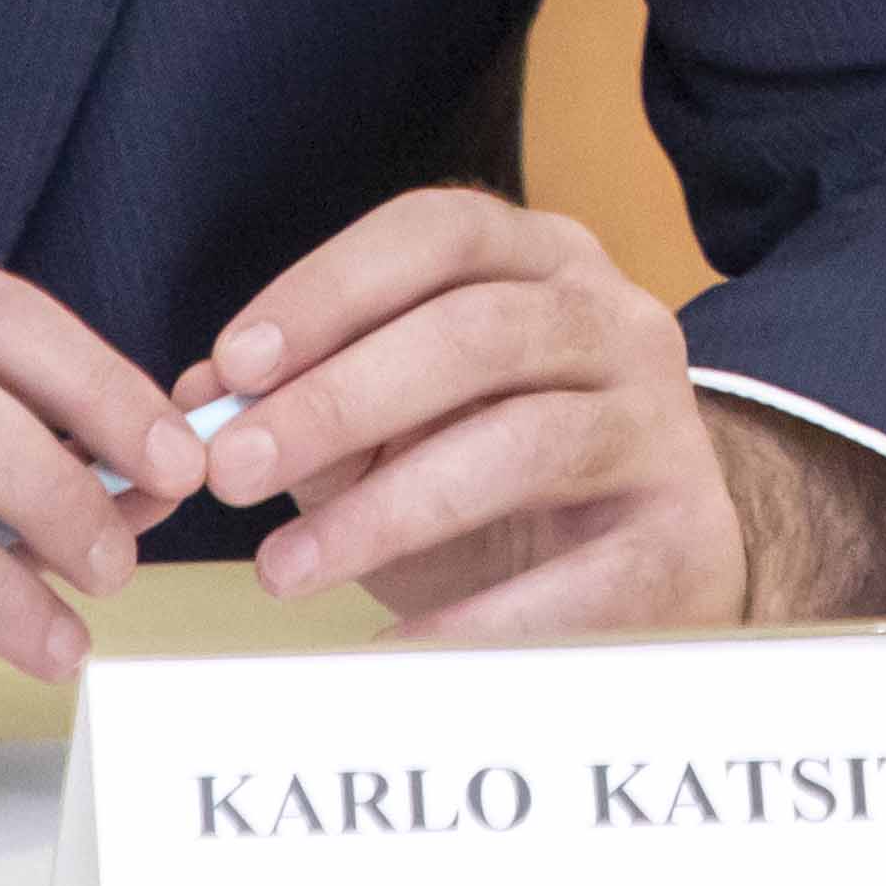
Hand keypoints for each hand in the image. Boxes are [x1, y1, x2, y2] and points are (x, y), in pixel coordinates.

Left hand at [186, 189, 885, 641]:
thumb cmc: (502, 476)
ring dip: (387, 510)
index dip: (332, 287)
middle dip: (339, 401)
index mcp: (543, 261)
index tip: (237, 363)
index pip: (440, 233)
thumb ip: (309, 396)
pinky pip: (576, 578)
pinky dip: (472, 621)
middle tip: (233, 473)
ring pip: (525, 441)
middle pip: (478, 332)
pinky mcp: (683, 535)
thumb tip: (202, 398)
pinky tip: (385, 652)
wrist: (653, 563)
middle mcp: (615, 321)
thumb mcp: (405, 419)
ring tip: (285, 570)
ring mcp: (659, 425)